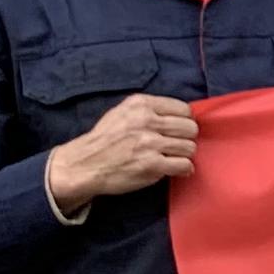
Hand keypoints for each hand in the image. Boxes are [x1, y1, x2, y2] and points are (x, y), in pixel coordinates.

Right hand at [44, 93, 198, 211]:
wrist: (84, 165)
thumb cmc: (105, 140)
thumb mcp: (123, 113)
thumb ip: (151, 111)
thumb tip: (184, 117)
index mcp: (140, 104)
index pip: (183, 109)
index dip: (184, 121)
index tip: (176, 130)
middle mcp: (146, 121)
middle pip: (190, 128)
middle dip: (186, 138)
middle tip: (174, 145)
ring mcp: (150, 143)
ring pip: (190, 147)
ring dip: (183, 155)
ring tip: (170, 157)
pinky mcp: (152, 164)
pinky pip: (185, 165)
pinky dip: (183, 169)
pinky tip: (173, 169)